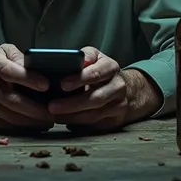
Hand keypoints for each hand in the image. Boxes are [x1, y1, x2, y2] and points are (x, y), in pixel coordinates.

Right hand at [0, 44, 53, 132]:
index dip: (29, 79)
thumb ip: (20, 57)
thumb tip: (38, 66)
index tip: (46, 85)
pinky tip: (36, 124)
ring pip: (13, 116)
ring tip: (50, 119)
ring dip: (34, 120)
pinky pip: (8, 125)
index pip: (10, 72)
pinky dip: (24, 127)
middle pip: (14, 99)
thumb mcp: (3, 53)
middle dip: (37, 108)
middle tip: (54, 111)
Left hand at [48, 47, 162, 132]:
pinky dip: (78, 123)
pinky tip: (65, 120)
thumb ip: (85, 56)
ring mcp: (119, 105)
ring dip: (72, 116)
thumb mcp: (96, 56)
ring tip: (55, 115)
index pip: (96, 74)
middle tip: (52, 106)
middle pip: (95, 98)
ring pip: (94, 114)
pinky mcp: (115, 119)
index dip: (79, 79)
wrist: (128, 89)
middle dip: (72, 104)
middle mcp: (118, 86)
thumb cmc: (102, 70)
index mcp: (111, 67)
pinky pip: (95, 124)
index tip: (62, 84)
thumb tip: (76, 58)